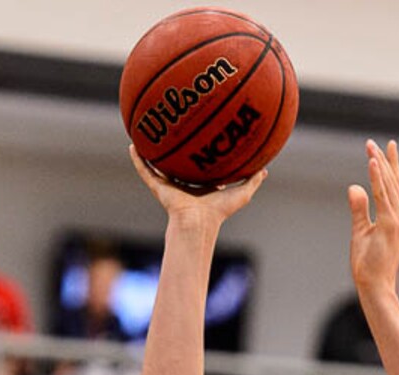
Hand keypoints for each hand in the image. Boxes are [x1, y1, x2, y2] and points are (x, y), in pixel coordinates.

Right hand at [129, 144, 266, 225]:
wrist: (199, 222)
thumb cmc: (220, 212)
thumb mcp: (241, 193)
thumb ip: (253, 180)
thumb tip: (266, 168)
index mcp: (200, 186)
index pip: (199, 168)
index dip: (199, 154)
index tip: (201, 137)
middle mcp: (184, 184)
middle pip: (177, 164)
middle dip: (174, 149)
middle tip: (173, 127)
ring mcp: (169, 185)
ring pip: (158, 165)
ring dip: (152, 152)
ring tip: (146, 133)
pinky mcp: (159, 188)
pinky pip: (146, 171)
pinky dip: (138, 160)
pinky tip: (132, 146)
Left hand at [348, 139, 398, 294]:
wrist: (375, 285)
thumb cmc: (368, 264)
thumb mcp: (361, 232)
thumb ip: (359, 209)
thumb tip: (354, 187)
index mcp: (398, 218)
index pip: (393, 187)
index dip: (387, 167)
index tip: (382, 149)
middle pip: (392, 183)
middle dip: (382, 161)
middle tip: (371, 143)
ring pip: (387, 186)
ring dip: (378, 165)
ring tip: (370, 148)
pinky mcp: (391, 224)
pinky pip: (383, 196)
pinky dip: (377, 179)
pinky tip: (372, 163)